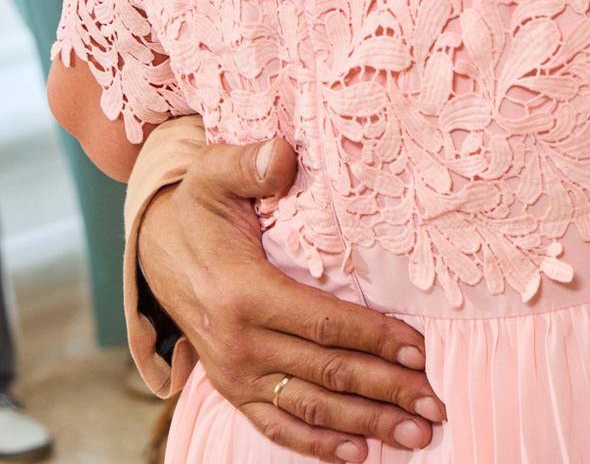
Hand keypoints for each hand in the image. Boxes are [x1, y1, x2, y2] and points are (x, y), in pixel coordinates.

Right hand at [138, 138, 444, 459]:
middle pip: (327, 373)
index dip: (374, 338)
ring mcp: (234, 373)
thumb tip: (283, 155)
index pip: (324, 323)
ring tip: (416, 434)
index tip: (420, 350)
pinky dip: (317, 445)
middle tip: (435, 404)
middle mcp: (238, 344)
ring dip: (366, 425)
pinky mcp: (231, 389)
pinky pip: (276, 426)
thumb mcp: (215, 173)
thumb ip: (251, 163)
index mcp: (243, 293)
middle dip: (386, 391)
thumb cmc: (199, 207)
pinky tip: (358, 453)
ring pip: (310, 407)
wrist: (154, 248)